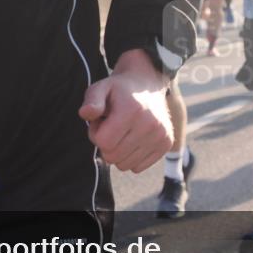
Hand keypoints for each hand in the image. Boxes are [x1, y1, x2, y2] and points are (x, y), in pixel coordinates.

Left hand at [78, 49, 172, 172]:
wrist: (148, 85)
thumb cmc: (119, 90)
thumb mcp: (101, 88)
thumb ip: (92, 101)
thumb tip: (85, 113)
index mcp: (132, 110)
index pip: (103, 142)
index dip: (95, 133)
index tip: (101, 121)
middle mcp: (150, 124)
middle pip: (113, 156)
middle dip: (106, 144)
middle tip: (111, 127)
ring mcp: (161, 135)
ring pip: (125, 166)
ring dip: (118, 151)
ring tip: (122, 132)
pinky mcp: (166, 144)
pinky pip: (138, 167)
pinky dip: (131, 157)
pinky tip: (133, 139)